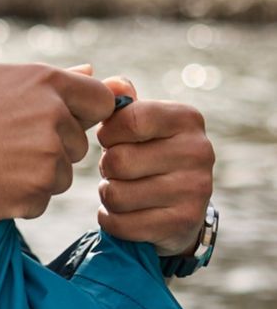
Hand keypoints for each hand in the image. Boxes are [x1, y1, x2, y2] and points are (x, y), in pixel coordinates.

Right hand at [0, 63, 115, 220]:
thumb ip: (50, 78)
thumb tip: (92, 72)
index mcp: (46, 82)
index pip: (102, 100)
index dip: (85, 114)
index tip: (60, 123)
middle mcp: (53, 117)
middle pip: (79, 143)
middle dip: (52, 147)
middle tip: (4, 144)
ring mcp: (46, 158)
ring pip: (62, 175)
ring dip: (37, 175)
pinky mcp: (34, 195)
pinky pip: (42, 200)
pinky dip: (20, 198)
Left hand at [96, 77, 213, 255]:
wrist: (180, 206)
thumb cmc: (149, 152)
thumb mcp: (139, 120)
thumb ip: (121, 98)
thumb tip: (116, 85)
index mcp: (187, 118)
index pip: (129, 119)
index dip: (108, 132)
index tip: (110, 139)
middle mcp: (199, 151)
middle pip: (117, 160)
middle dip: (107, 167)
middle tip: (120, 169)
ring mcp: (195, 190)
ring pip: (115, 194)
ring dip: (108, 194)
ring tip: (123, 189)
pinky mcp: (183, 224)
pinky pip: (120, 223)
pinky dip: (111, 219)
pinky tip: (124, 213)